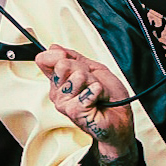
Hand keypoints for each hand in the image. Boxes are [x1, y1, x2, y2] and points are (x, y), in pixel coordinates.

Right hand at [35, 44, 135, 164]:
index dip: (59, 54)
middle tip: (91, 81)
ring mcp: (64, 103)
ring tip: (96, 93)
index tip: (69, 59)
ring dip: (93, 82)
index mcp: (61, 80)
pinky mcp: (73, 111)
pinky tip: (97, 99)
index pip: (45, 60)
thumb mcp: (93, 69)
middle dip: (83, 69)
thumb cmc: (109, 97)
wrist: (120, 117)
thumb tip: (54, 48)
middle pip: (62, 65)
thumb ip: (73, 57)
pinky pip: (86, 92)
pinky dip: (97, 92)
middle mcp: (58, 92)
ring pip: (76, 77)